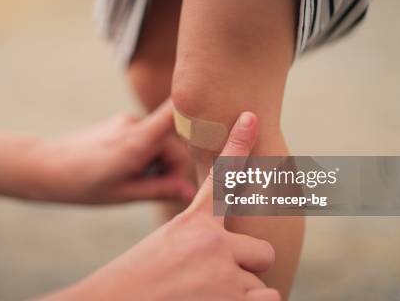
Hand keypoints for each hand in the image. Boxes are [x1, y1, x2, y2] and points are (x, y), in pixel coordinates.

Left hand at [24, 100, 193, 203]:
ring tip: (135, 182)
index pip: (175, 114)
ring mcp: (127, 121)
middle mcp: (135, 124)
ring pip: (160, 142)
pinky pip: (146, 138)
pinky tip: (128, 171)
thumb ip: (159, 190)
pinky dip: (146, 155)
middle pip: (174, 142)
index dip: (197, 117)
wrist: (46, 166)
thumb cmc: (83, 184)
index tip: (213, 134)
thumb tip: (190, 191)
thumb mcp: (124, 194)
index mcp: (137, 142)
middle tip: (158, 190)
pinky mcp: (121, 123)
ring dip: (158, 162)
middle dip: (173, 166)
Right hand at [42, 112, 279, 300]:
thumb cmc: (137, 282)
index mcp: (192, 224)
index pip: (222, 179)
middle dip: (247, 269)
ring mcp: (223, 273)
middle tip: (215, 281)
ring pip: (260, 285)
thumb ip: (197, 240)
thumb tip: (227, 251)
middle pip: (262, 252)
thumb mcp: (166, 249)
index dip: (238, 146)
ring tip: (202, 299)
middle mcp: (211, 242)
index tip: (249, 117)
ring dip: (239, 296)